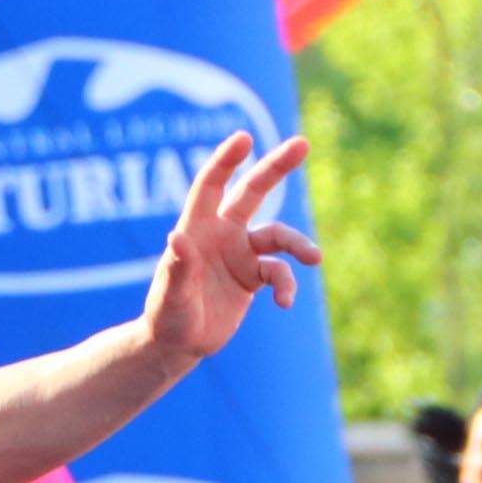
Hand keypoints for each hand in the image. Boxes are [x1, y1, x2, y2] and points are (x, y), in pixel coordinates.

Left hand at [140, 133, 322, 366]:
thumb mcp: (170, 297)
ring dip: (298, 244)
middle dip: (276, 166)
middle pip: (253, 191)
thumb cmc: (167, 317)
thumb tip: (176, 238)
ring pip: (277, 235)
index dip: (226, 161)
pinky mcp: (254, 275)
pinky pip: (279, 273)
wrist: (179, 344)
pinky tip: (286, 304)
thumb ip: (177, 269)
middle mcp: (222, 233)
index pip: (211, 185)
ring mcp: (240, 252)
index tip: (244, 138)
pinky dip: (287, 286)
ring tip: (315, 257)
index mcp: (197, 228)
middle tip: (302, 143)